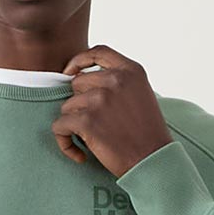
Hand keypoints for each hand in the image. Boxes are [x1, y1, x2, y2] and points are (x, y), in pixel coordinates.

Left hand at [51, 46, 172, 176]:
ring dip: (74, 125)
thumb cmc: (148, 136)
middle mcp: (115, 80)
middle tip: (92, 125)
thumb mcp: (142, 95)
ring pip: (68, 106)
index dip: (79, 60)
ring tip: (89, 142)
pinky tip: (79, 155)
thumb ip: (120, 83)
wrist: (153, 162)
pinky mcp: (87, 120)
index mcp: (130, 70)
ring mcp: (100, 99)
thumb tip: (87, 79)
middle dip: (80, 104)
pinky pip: (60, 126)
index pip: (98, 52)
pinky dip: (64, 142)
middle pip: (78, 83)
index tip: (69, 72)